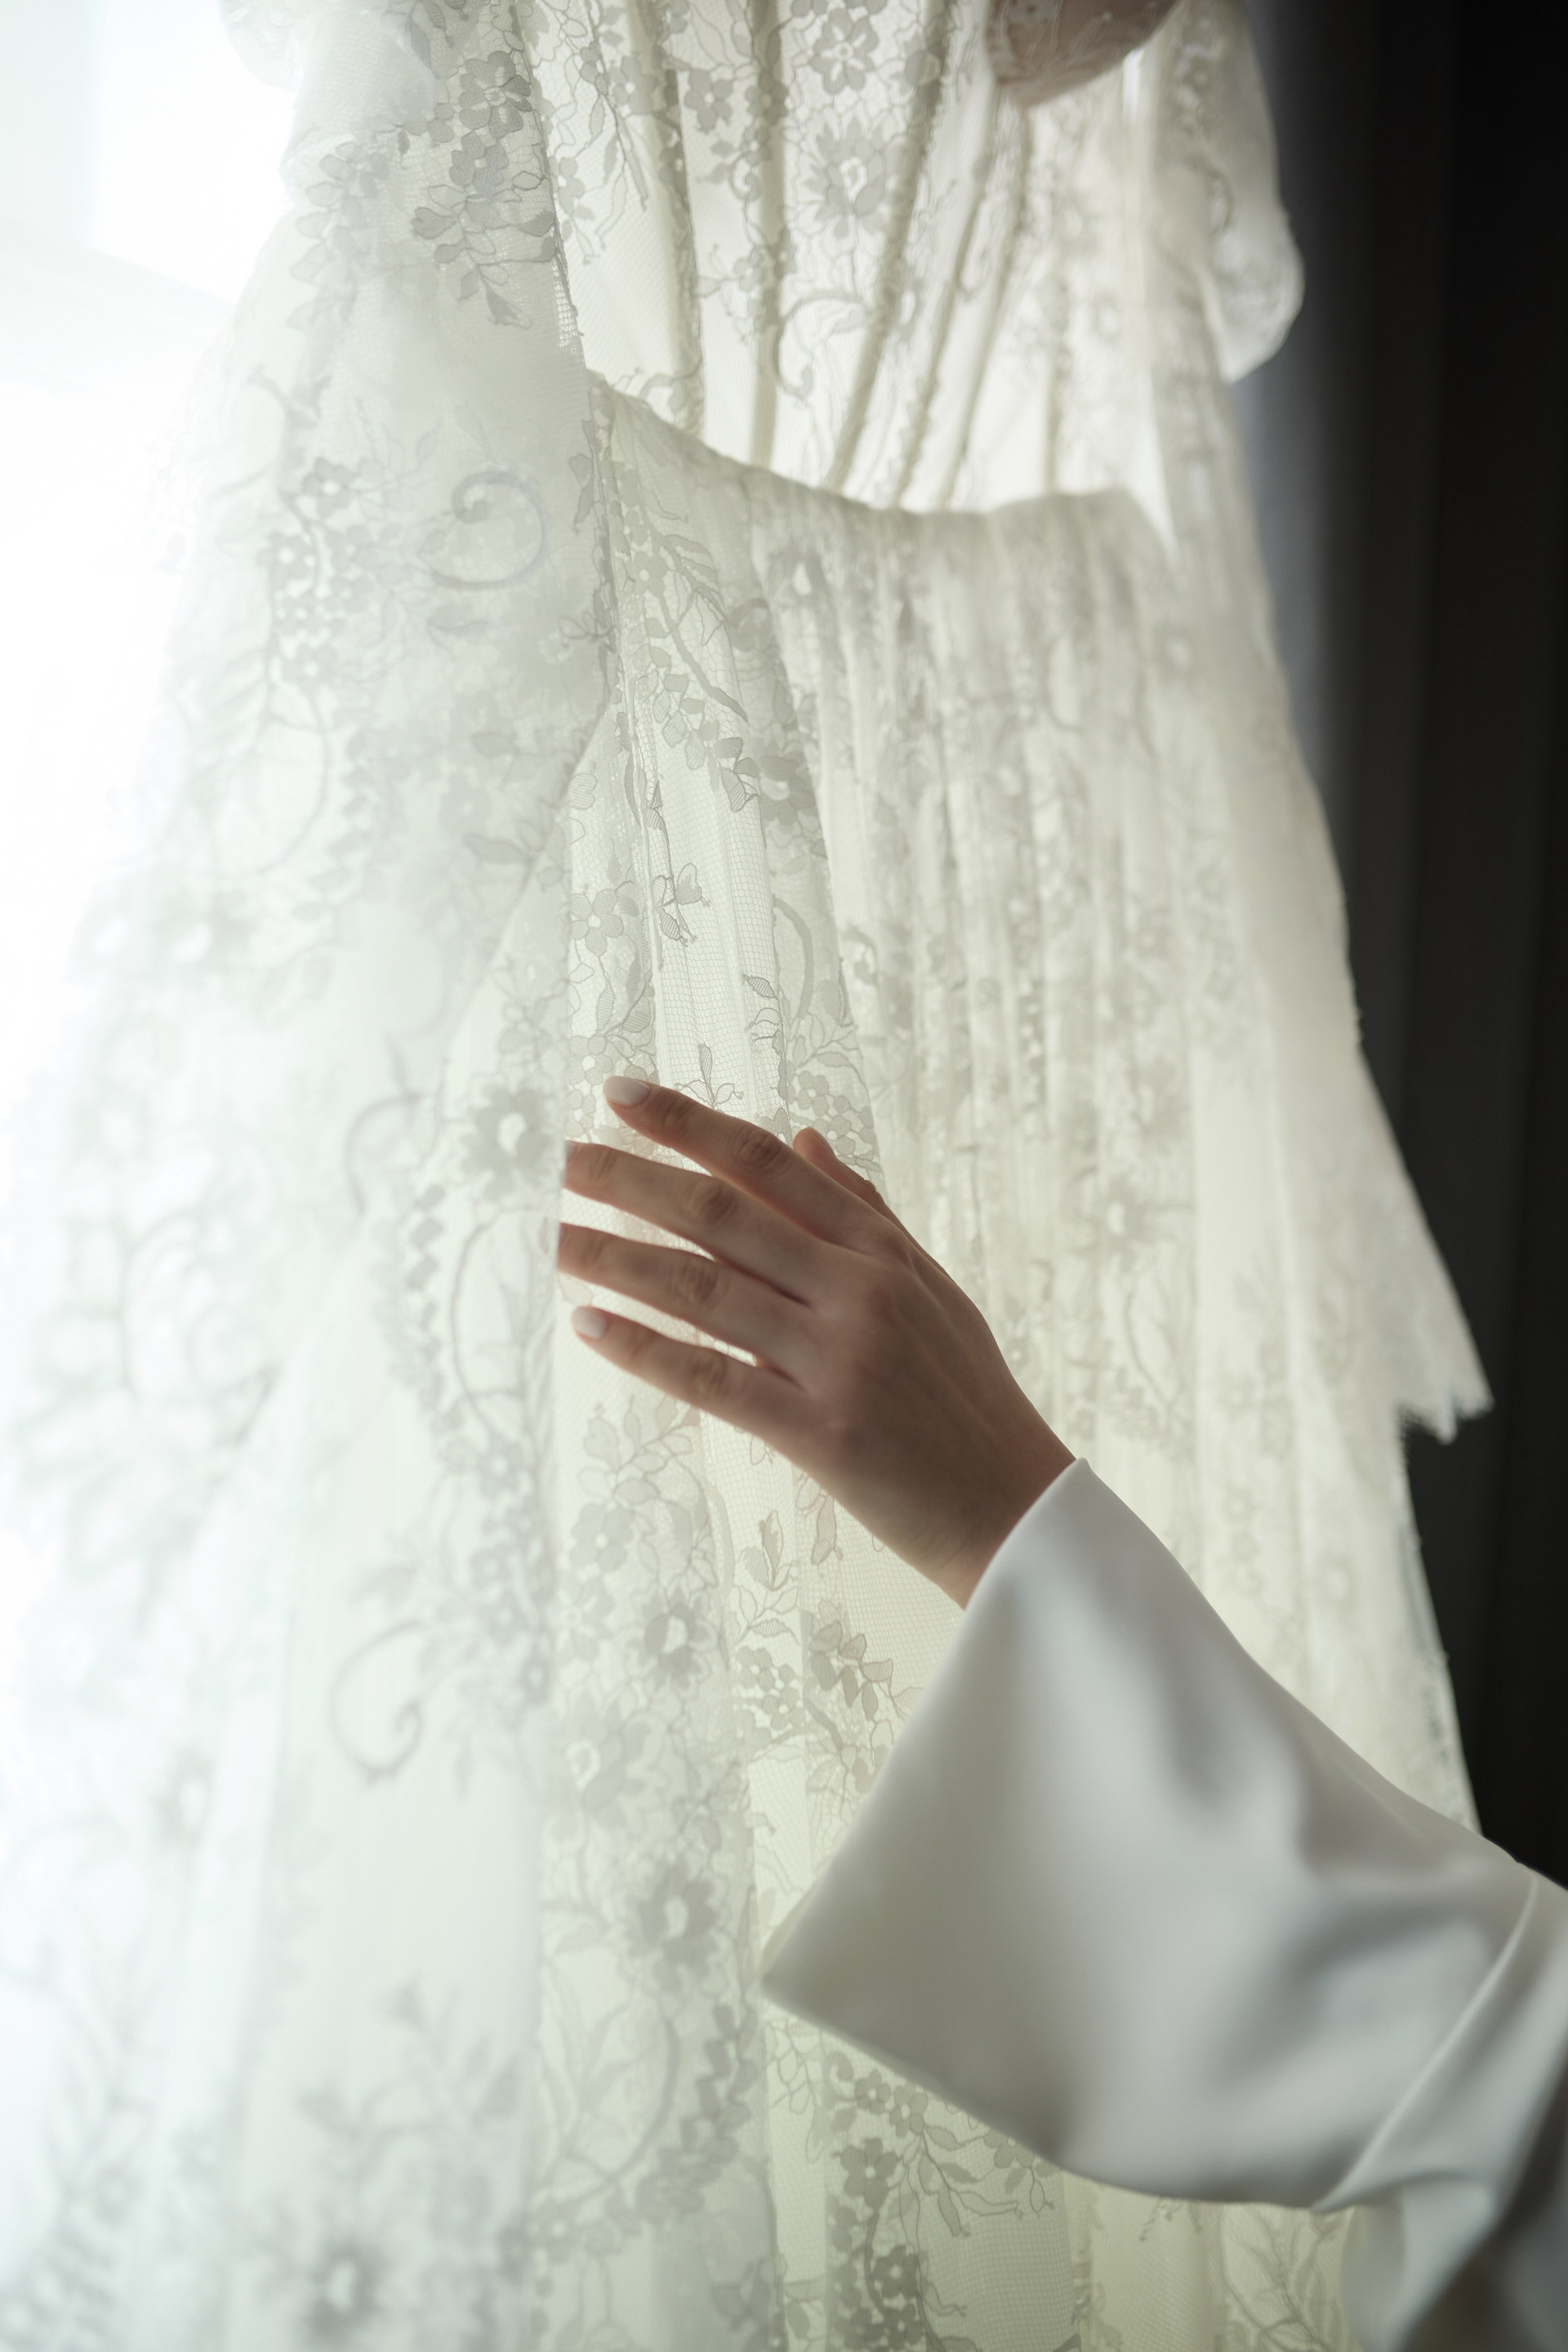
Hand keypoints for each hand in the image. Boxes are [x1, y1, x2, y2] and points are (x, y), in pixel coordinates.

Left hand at [558, 1079, 1072, 1607]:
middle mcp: (858, 1289)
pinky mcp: (820, 1432)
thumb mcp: (929, 1287)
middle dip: (631, 1180)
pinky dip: (646, 1350)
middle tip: (560, 1159)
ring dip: (617, 1259)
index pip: (769, 1162)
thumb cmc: (966, 1396)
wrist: (1015, 1507)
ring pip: (704, 1289)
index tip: (618, 1093)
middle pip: (722, 1212)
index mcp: (880, 1248)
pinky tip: (590, 1327)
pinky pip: (713, 1379)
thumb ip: (863, 1212)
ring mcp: (839, 1359)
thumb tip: (806, 1138)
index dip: (689, 1122)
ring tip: (552, 1238)